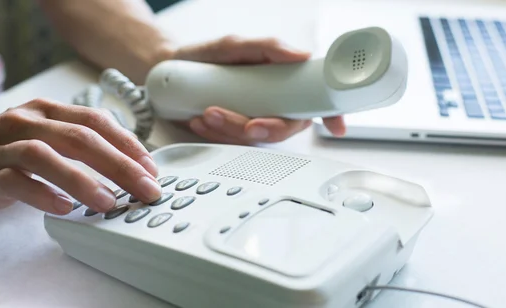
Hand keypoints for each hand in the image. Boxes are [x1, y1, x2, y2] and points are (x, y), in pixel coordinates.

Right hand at [0, 99, 161, 214]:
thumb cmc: (13, 156)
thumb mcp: (51, 142)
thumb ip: (84, 147)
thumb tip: (135, 168)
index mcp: (47, 110)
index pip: (96, 120)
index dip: (128, 143)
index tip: (151, 168)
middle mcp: (24, 122)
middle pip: (78, 137)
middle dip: (118, 164)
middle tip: (144, 188)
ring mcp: (0, 146)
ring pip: (42, 155)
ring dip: (81, 180)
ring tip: (108, 202)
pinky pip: (12, 180)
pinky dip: (40, 193)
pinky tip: (63, 207)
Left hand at [172, 36, 345, 144]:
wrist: (170, 69)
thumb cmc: (206, 56)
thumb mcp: (234, 45)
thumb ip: (268, 47)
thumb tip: (301, 56)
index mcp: (282, 80)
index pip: (315, 99)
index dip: (331, 114)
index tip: (335, 127)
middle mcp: (272, 102)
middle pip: (288, 126)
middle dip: (267, 128)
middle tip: (248, 123)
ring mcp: (253, 118)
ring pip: (258, 137)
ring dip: (233, 129)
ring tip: (208, 112)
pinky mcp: (233, 132)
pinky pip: (233, 142)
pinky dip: (216, 134)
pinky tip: (200, 121)